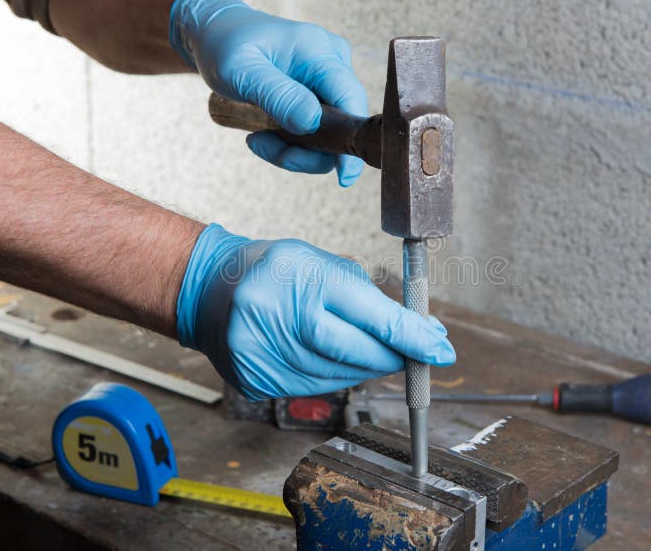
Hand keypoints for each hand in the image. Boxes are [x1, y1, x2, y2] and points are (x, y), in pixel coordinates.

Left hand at [169, 0, 366, 186]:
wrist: (215, 36)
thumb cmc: (224, 46)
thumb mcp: (241, 70)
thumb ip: (278, 95)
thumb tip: (313, 122)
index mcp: (319, 52)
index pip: (351, 99)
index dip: (350, 140)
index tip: (344, 176)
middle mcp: (332, 64)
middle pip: (340, 125)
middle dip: (307, 150)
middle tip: (265, 148)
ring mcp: (326, 82)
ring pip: (326, 136)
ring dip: (292, 150)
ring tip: (257, 140)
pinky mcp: (317, 97)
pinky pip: (313, 133)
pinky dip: (288, 143)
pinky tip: (262, 135)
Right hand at [176, 225, 455, 400]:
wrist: (209, 288)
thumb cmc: (274, 270)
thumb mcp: (322, 264)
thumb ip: (369, 297)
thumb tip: (421, 332)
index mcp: (301, 275)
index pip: (371, 314)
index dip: (411, 336)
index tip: (441, 350)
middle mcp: (278, 314)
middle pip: (355, 352)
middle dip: (392, 356)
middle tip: (415, 354)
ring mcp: (262, 351)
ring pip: (337, 376)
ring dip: (363, 368)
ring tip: (365, 349)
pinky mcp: (253, 378)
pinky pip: (312, 387)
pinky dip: (333, 376)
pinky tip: (330, 358)